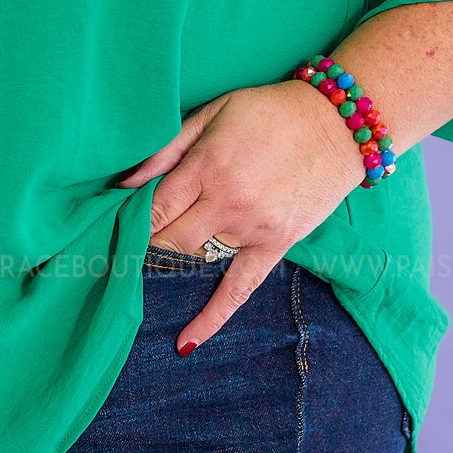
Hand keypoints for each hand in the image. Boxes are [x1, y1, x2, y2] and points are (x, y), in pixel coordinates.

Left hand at [118, 80, 359, 351]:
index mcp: (208, 166)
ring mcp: (253, 228)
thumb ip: (167, 149)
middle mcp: (228, 202)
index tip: (116, 224)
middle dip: (148, 240)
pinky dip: (212, 317)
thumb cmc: (268, 110)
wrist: (336, 124)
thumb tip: (126, 183)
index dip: (132, 218)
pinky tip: (186, 341)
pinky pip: (239, 289)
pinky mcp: (277, 245)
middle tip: (135, 239)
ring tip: (160, 255)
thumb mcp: (213, 112)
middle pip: (170, 239)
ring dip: (178, 256)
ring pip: (198, 258)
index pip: (155, 207)